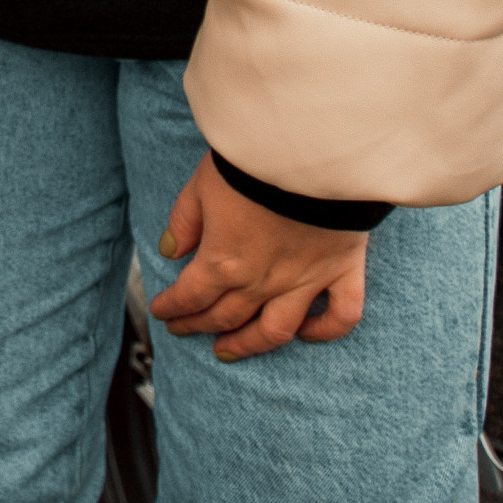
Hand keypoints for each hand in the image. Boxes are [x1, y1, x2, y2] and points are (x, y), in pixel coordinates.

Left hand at [144, 152, 367, 361]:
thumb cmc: (252, 162)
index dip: (171, 307)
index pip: (190, 296)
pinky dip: (324, 331)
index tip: (161, 311)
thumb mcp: (201, 185)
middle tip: (183, 329)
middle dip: (197, 325)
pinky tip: (306, 334)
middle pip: (224, 316)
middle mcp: (262, 280)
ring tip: (227, 351)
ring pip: (274, 331)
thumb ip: (183, 222)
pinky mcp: (341, 270)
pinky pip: (340, 315)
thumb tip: (169, 250)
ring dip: (248, 345)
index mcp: (223, 260)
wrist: (309, 151)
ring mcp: (304, 280)